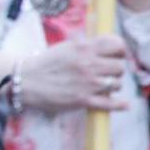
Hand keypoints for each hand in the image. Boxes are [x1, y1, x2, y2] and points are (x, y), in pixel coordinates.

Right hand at [15, 35, 130, 113]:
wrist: (25, 81)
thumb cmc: (46, 63)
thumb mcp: (68, 47)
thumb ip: (88, 45)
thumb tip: (109, 44)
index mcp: (85, 48)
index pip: (117, 45)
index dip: (120, 51)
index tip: (117, 55)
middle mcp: (89, 64)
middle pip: (120, 66)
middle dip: (116, 70)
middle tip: (108, 73)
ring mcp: (87, 83)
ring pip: (117, 84)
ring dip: (114, 85)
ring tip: (105, 86)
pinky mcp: (83, 100)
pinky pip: (108, 103)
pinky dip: (119, 104)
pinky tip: (124, 104)